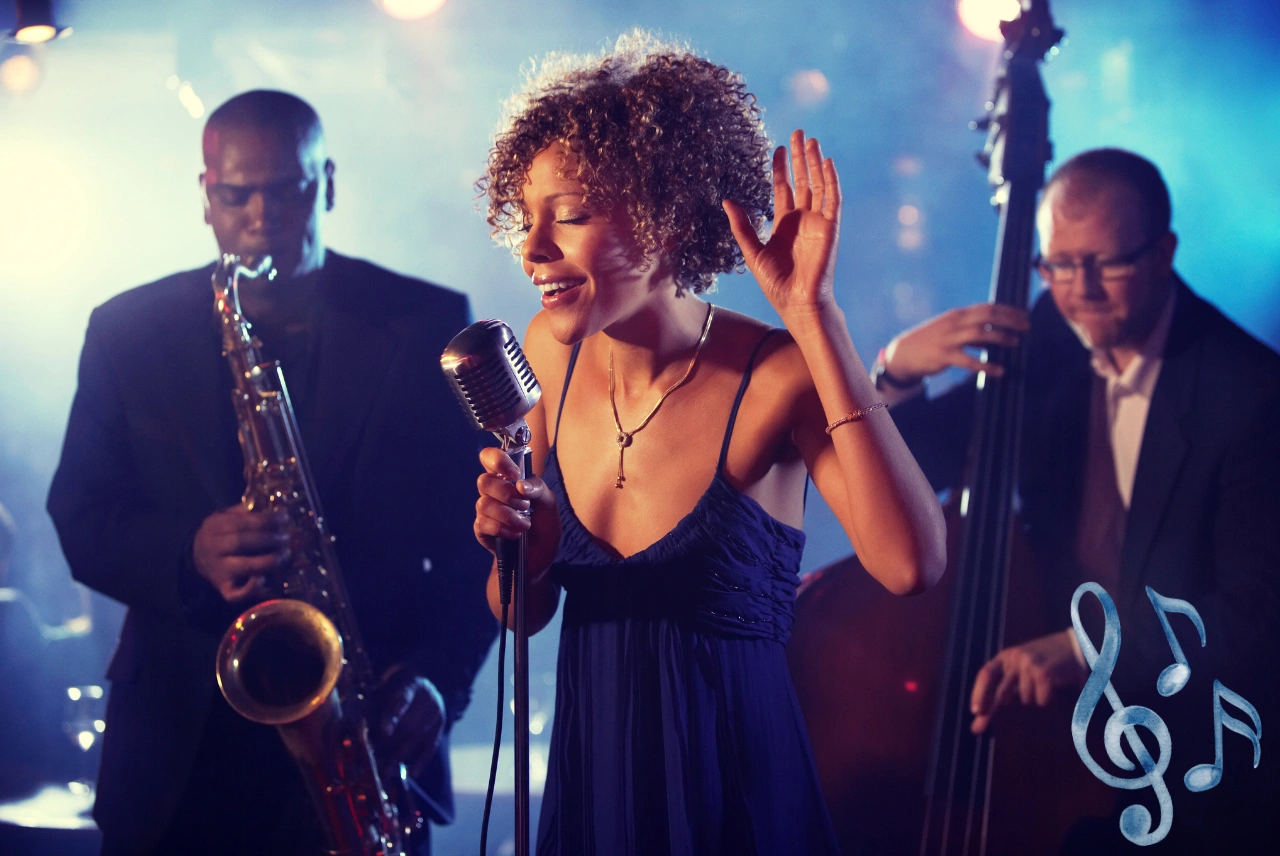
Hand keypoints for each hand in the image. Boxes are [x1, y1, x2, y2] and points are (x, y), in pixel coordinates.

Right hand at [192, 505, 289, 601]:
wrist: (196, 556)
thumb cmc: (221, 533)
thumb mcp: (226, 516)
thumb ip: (245, 511)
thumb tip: (274, 506)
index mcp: (215, 527)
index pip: (243, 522)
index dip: (266, 520)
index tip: (284, 519)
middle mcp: (214, 548)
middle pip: (242, 542)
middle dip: (269, 539)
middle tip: (286, 537)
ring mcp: (218, 570)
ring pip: (243, 566)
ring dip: (267, 561)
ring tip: (285, 554)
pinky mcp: (223, 588)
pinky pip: (234, 594)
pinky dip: (249, 589)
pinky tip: (262, 580)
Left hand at [372, 667, 444, 780]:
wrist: (419, 679)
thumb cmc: (393, 687)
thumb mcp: (382, 690)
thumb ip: (374, 707)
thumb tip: (360, 730)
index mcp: (411, 683)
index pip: (402, 701)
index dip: (392, 717)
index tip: (383, 731)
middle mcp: (428, 696)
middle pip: (411, 724)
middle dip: (391, 745)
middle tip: (375, 762)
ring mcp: (437, 710)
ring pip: (419, 737)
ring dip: (401, 757)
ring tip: (386, 772)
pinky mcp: (441, 723)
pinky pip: (431, 745)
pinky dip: (420, 760)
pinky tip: (411, 773)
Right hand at [474, 447, 560, 583]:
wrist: (538, 560)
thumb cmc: (544, 529)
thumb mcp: (550, 507)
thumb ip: (539, 490)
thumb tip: (521, 485)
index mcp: (509, 480)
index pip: (490, 457)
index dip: (498, 460)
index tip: (514, 474)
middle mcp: (494, 492)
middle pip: (484, 481)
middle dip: (506, 494)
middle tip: (524, 506)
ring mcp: (486, 511)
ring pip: (483, 503)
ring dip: (507, 515)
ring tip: (524, 525)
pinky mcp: (482, 530)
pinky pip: (482, 523)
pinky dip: (501, 529)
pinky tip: (514, 535)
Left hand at [724, 129, 840, 317]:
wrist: (797, 301)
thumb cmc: (775, 282)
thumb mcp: (752, 251)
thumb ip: (741, 226)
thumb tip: (726, 201)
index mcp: (784, 222)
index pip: (783, 188)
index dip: (780, 168)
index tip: (778, 148)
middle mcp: (802, 218)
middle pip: (802, 180)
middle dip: (800, 157)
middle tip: (798, 132)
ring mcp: (817, 221)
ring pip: (818, 184)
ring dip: (815, 163)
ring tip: (811, 141)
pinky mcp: (830, 228)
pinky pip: (832, 199)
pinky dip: (831, 181)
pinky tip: (827, 163)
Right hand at [884, 303, 1028, 385]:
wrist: (903, 354)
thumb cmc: (932, 341)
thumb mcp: (951, 330)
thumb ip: (972, 330)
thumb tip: (997, 335)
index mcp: (957, 315)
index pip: (988, 307)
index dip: (1009, 310)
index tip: (1025, 315)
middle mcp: (954, 323)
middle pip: (987, 316)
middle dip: (1010, 320)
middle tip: (1027, 327)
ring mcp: (948, 339)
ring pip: (980, 334)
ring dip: (1001, 337)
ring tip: (1016, 343)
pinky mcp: (944, 356)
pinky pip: (969, 361)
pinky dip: (986, 365)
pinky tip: (999, 371)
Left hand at [970, 628, 1087, 733]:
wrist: (1074, 645)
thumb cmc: (1044, 661)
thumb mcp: (1020, 668)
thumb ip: (1005, 687)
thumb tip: (982, 713)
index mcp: (1006, 656)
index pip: (986, 674)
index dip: (978, 693)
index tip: (975, 711)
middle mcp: (1015, 658)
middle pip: (1000, 692)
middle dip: (989, 711)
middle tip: (977, 728)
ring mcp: (1029, 665)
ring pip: (1025, 700)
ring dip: (1033, 698)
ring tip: (1042, 684)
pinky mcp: (1044, 673)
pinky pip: (1041, 701)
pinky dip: (1047, 699)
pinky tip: (1054, 686)